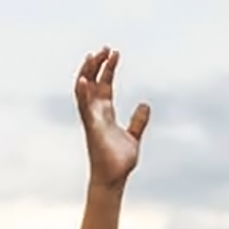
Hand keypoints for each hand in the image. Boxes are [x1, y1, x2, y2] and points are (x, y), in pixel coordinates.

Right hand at [75, 47, 150, 189]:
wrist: (115, 180)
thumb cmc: (120, 162)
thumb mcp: (133, 136)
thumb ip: (138, 121)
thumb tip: (145, 105)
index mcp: (105, 114)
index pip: (104, 85)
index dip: (108, 68)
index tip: (114, 53)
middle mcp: (96, 114)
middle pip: (93, 83)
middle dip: (97, 65)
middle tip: (105, 48)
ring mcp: (92, 120)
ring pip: (85, 91)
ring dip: (87, 73)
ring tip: (93, 56)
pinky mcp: (92, 129)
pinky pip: (84, 108)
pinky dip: (83, 93)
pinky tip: (84, 79)